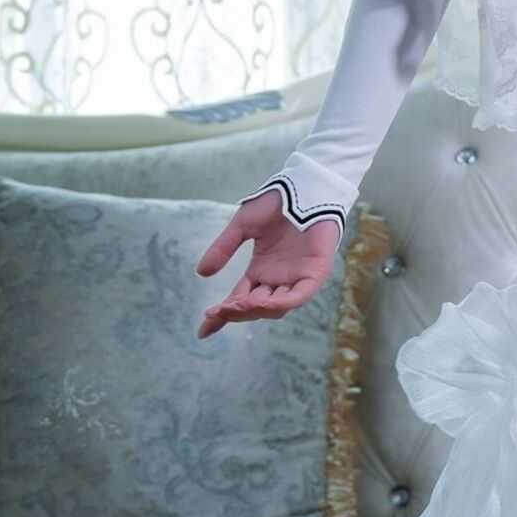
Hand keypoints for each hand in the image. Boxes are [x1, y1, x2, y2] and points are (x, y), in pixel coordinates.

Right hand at [194, 189, 340, 339]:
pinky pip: (299, 295)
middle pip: (255, 308)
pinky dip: (282, 303)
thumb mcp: (243, 226)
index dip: (222, 316)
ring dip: (255, 310)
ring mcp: (297, 277)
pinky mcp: (316, 272)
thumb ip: (224, 248)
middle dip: (235, 312)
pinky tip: (264, 304)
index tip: (202, 330)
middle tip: (217, 311)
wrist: (303, 185)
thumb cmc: (276, 202)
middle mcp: (278, 279)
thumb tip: (201, 273)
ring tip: (235, 306)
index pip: (239, 300)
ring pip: (276, 307)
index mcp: (261, 271)